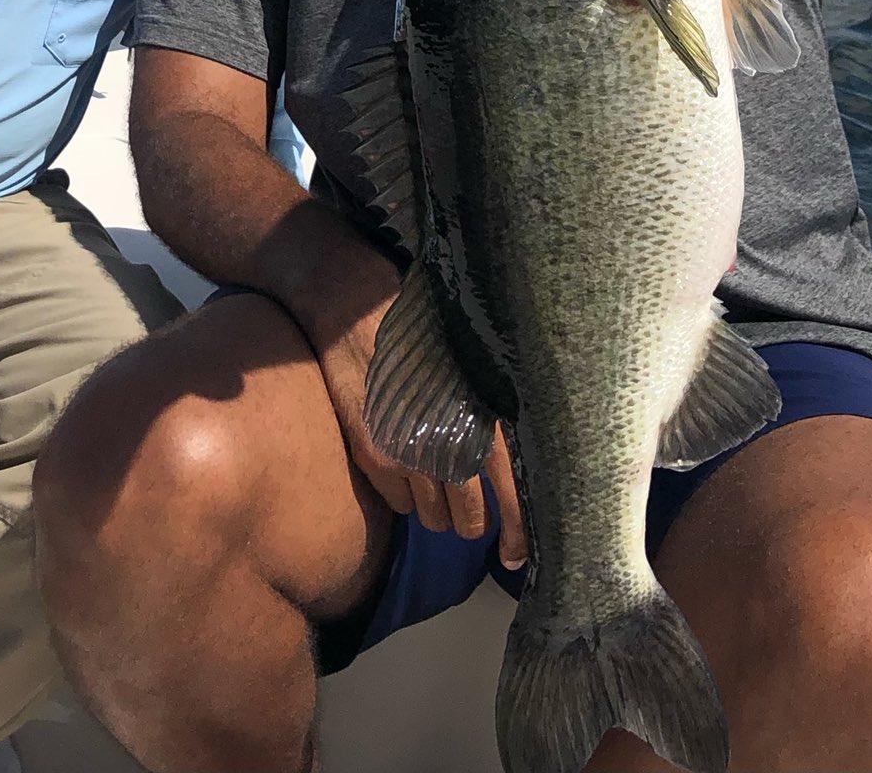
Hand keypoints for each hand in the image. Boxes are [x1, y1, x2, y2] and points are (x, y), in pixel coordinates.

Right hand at [306, 271, 529, 572]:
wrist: (352, 313)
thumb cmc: (419, 334)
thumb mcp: (470, 364)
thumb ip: (492, 410)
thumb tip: (516, 463)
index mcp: (484, 410)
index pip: (513, 489)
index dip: (519, 530)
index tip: (517, 557)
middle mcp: (449, 437)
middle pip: (471, 516)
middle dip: (472, 522)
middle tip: (470, 514)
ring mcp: (409, 450)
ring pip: (432, 518)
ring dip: (437, 512)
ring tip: (434, 488)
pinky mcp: (374, 454)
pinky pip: (399, 505)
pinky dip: (404, 497)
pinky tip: (402, 469)